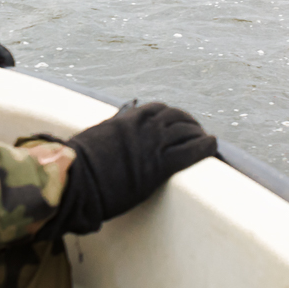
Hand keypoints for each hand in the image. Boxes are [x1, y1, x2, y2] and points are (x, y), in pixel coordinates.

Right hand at [49, 102, 216, 235]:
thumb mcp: (96, 138)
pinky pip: (191, 151)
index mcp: (127, 120)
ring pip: (186, 131)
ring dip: (198, 134)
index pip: (157, 109)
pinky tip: (212, 146)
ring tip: (206, 141)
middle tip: (196, 132)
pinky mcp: (160, 165)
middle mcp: (144, 127)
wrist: (76, 178)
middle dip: (189, 124)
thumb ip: (110, 131)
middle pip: (177, 118)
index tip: (176, 121)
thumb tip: (114, 128)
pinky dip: (205, 147)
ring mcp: (153, 144)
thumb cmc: (79, 163)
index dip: (171, 115)